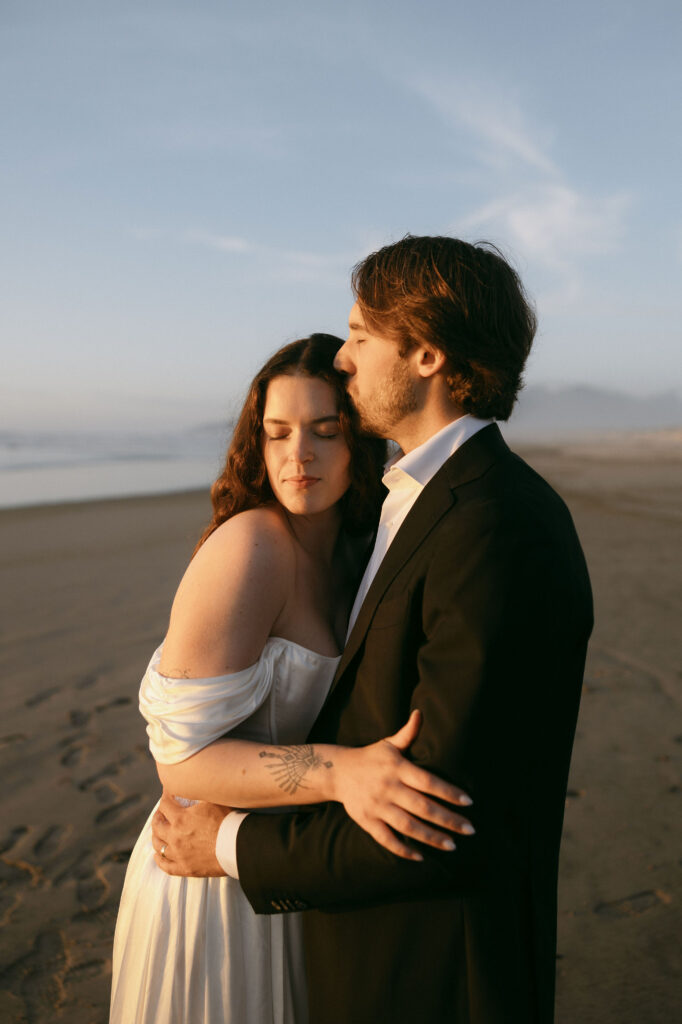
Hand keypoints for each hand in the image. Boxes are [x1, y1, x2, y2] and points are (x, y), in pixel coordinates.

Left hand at [152, 790, 230, 876]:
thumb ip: (200, 792)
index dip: (165, 797)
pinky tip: (158, 854)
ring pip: (158, 845)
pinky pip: (165, 866)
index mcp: (180, 819)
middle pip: (157, 825)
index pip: (165, 805)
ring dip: (156, 836)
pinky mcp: (185, 868)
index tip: (168, 794)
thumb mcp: (214, 800)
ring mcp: (179, 855)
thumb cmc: (229, 821)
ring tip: (159, 831)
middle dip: (158, 816)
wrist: (238, 847)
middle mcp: (175, 837)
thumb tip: (195, 781)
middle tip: (162, 812)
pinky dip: (159, 860)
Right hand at [333, 710, 473, 861]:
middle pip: (422, 807)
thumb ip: (408, 733)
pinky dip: (403, 849)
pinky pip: (386, 839)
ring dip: (431, 837)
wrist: (337, 771)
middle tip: (470, 830)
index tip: (469, 802)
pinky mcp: (366, 821)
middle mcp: (388, 787)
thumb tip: (421, 713)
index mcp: (397, 768)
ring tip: (452, 845)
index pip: (427, 781)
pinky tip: (421, 856)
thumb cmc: (371, 757)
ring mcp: (376, 806)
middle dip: (447, 819)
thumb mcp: (389, 744)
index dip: (448, 792)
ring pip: (407, 825)